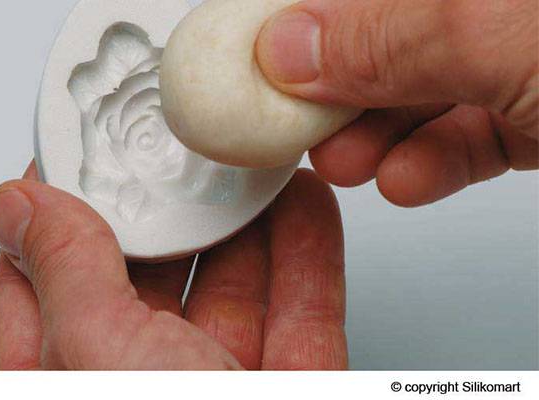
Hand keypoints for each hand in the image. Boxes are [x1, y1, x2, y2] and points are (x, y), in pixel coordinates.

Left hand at [0, 161, 346, 369]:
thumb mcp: (99, 363)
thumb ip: (64, 276)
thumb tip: (17, 206)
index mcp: (69, 379)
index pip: (45, 274)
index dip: (60, 205)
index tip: (84, 150)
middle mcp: (142, 379)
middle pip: (151, 266)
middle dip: (169, 203)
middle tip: (180, 142)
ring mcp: (221, 380)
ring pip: (233, 279)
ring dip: (246, 219)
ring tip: (250, 160)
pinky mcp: (293, 380)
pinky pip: (302, 305)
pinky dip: (306, 252)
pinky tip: (303, 205)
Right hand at [257, 0, 537, 205]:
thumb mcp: (503, 31)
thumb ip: (390, 37)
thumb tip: (290, 48)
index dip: (308, 22)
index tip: (267, 63)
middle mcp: (498, 10)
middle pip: (385, 42)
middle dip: (338, 91)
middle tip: (301, 123)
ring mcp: (518, 62)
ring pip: (421, 97)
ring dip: (373, 139)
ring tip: (346, 162)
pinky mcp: (537, 119)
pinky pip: (466, 140)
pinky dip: (429, 165)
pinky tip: (406, 179)